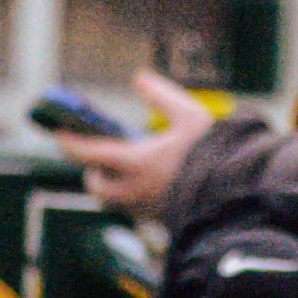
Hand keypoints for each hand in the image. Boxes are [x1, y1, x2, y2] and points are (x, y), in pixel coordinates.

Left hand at [53, 70, 213, 219]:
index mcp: (136, 162)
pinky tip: (154, 180)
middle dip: (94, 172)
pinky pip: (136, 209)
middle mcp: (135, 190)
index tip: (59, 134)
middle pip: (96, 186)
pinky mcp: (160, 219)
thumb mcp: (189, 114)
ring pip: (115, 200)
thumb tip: (140, 78)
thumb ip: (161, 94)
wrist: (238, 191)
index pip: (89, 154)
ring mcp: (147, 208)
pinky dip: (134, 195)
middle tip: (102, 156)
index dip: (70, 144)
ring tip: (130, 167)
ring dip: (114, 184)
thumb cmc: (213, 151)